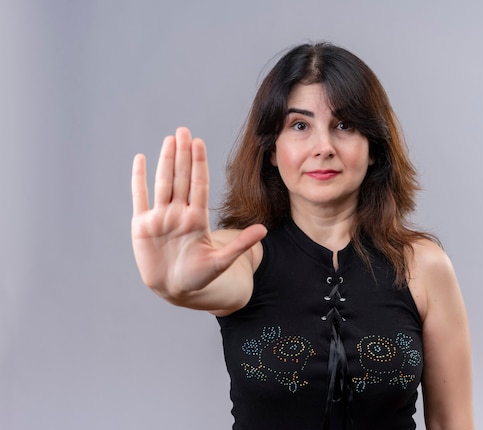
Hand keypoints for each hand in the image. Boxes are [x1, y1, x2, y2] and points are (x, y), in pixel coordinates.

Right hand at [131, 127, 265, 302]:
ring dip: (165, 161)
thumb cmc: (199, 276)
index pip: (199, 185)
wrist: (174, 289)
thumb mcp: (221, 262)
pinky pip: (140, 197)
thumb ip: (240, 245)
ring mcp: (160, 217)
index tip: (199, 143)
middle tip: (184, 130)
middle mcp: (179, 213)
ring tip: (170, 139)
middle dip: (183, 155)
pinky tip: (140, 159)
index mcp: (197, 219)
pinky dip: (138, 179)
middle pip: (181, 178)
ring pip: (163, 183)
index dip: (198, 164)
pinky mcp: (142, 225)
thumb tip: (264, 231)